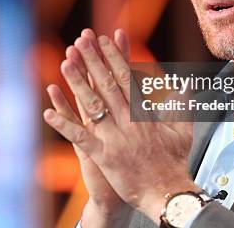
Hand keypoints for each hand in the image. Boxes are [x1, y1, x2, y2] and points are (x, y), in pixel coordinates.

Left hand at [44, 30, 198, 222]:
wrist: (168, 194)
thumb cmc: (175, 164)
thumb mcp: (183, 131)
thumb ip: (181, 106)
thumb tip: (185, 86)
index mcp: (144, 113)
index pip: (127, 78)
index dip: (114, 57)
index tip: (104, 39)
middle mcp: (129, 121)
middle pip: (108, 84)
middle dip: (94, 60)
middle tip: (81, 40)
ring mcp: (115, 137)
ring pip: (93, 105)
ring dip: (77, 83)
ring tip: (65, 62)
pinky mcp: (104, 156)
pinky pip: (80, 138)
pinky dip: (64, 125)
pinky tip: (47, 113)